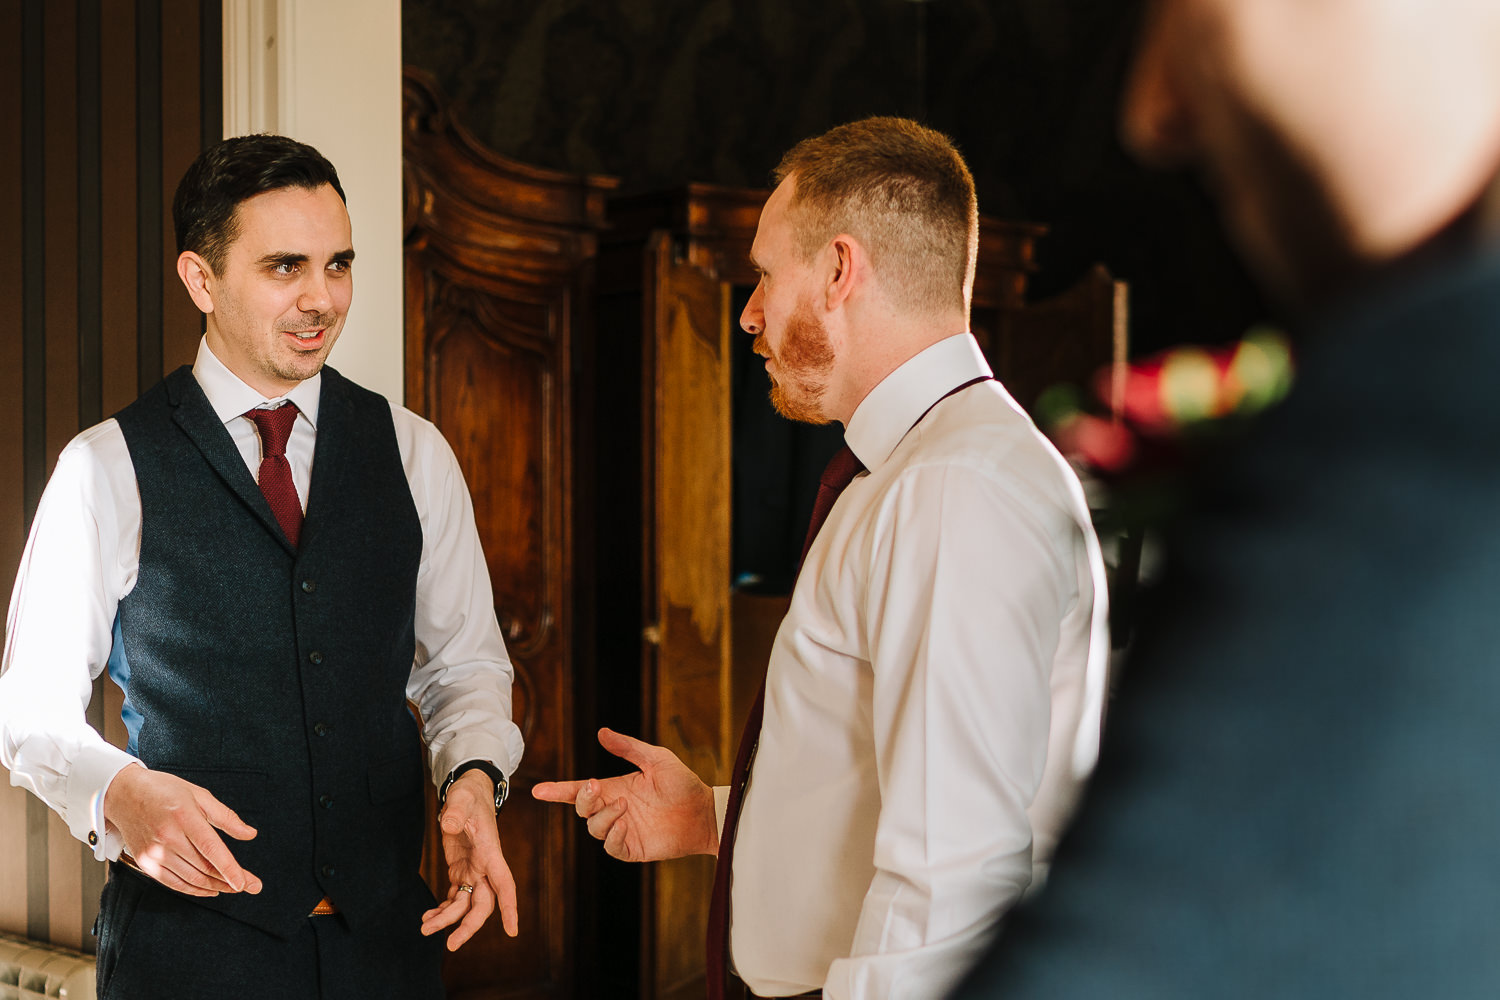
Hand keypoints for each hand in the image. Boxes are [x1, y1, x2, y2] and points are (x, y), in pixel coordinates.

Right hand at [102, 762, 261, 897]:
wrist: (124, 794)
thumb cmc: (165, 790)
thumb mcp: (199, 795)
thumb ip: (226, 817)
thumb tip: (250, 834)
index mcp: (184, 817)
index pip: (211, 849)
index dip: (230, 869)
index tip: (245, 883)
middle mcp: (168, 838)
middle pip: (204, 867)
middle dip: (230, 880)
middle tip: (251, 886)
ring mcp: (154, 852)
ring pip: (191, 878)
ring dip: (214, 887)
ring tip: (233, 888)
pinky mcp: (145, 862)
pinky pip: (173, 883)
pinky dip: (193, 890)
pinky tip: (209, 890)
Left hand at [420, 769, 518, 948]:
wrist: (467, 792)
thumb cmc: (469, 794)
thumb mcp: (461, 798)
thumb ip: (455, 811)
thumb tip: (446, 824)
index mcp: (490, 852)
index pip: (505, 884)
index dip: (510, 908)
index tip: (512, 931)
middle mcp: (485, 866)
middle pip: (483, 904)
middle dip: (469, 926)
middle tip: (450, 945)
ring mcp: (473, 871)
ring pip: (465, 905)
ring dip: (447, 919)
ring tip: (425, 928)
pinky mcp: (461, 871)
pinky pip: (454, 898)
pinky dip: (443, 910)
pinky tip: (427, 917)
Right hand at [531, 728, 717, 861]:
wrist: (704, 811)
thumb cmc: (682, 783)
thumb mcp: (655, 759)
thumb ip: (628, 748)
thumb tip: (601, 732)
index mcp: (615, 789)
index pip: (579, 791)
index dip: (558, 791)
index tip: (538, 790)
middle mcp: (615, 810)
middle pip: (583, 809)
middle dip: (583, 798)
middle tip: (595, 786)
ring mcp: (623, 830)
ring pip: (594, 828)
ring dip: (603, 816)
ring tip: (624, 806)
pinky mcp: (634, 848)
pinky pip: (612, 847)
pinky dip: (612, 837)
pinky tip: (624, 825)